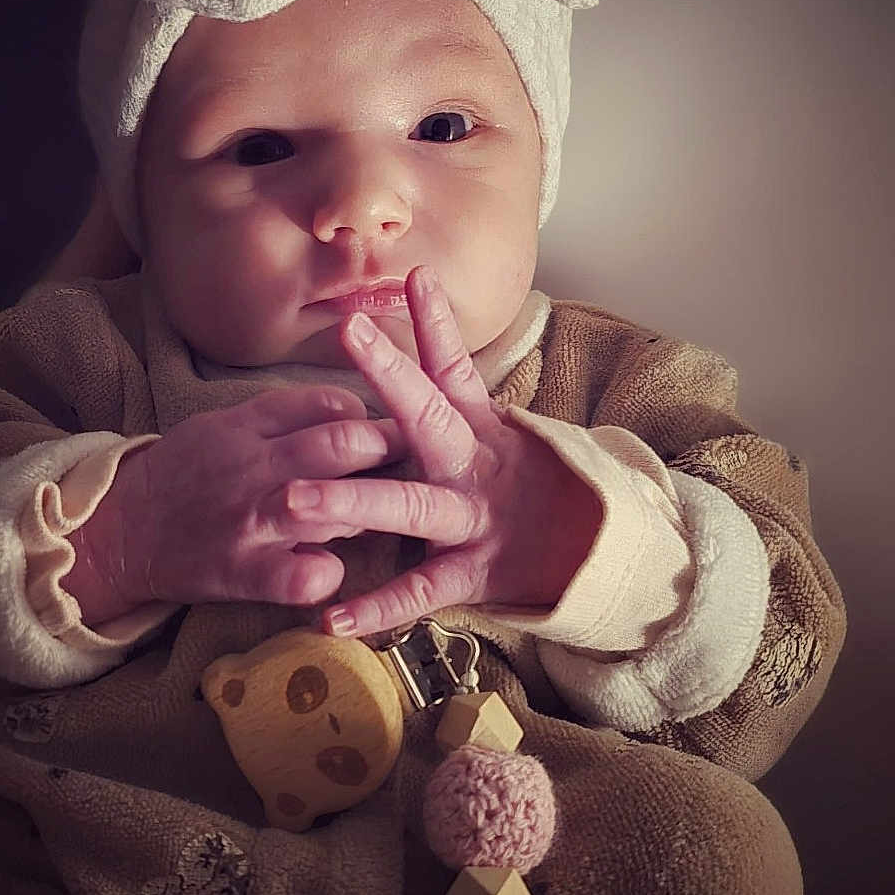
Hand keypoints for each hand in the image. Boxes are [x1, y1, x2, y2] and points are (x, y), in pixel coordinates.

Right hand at [68, 387, 405, 621]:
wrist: (122, 532)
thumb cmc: (183, 475)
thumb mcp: (224, 425)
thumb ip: (284, 414)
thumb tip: (351, 408)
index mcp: (249, 427)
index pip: (330, 405)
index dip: (372, 417)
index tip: (389, 432)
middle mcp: (255, 469)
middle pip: (342, 447)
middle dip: (388, 454)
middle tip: (409, 469)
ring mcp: (252, 523)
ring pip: (335, 508)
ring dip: (367, 513)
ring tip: (371, 518)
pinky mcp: (244, 573)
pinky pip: (306, 577)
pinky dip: (329, 575)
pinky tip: (328, 570)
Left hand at [285, 266, 601, 636]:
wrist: (600, 559)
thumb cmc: (533, 493)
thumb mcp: (501, 439)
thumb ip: (458, 400)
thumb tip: (425, 331)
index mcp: (481, 430)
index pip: (455, 368)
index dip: (436, 324)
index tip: (415, 276)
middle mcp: (476, 466)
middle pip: (430, 415)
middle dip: (389, 374)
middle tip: (348, 333)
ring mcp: (476, 520)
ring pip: (412, 506)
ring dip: (352, 502)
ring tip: (295, 500)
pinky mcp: (476, 575)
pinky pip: (420, 593)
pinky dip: (377, 608)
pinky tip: (332, 618)